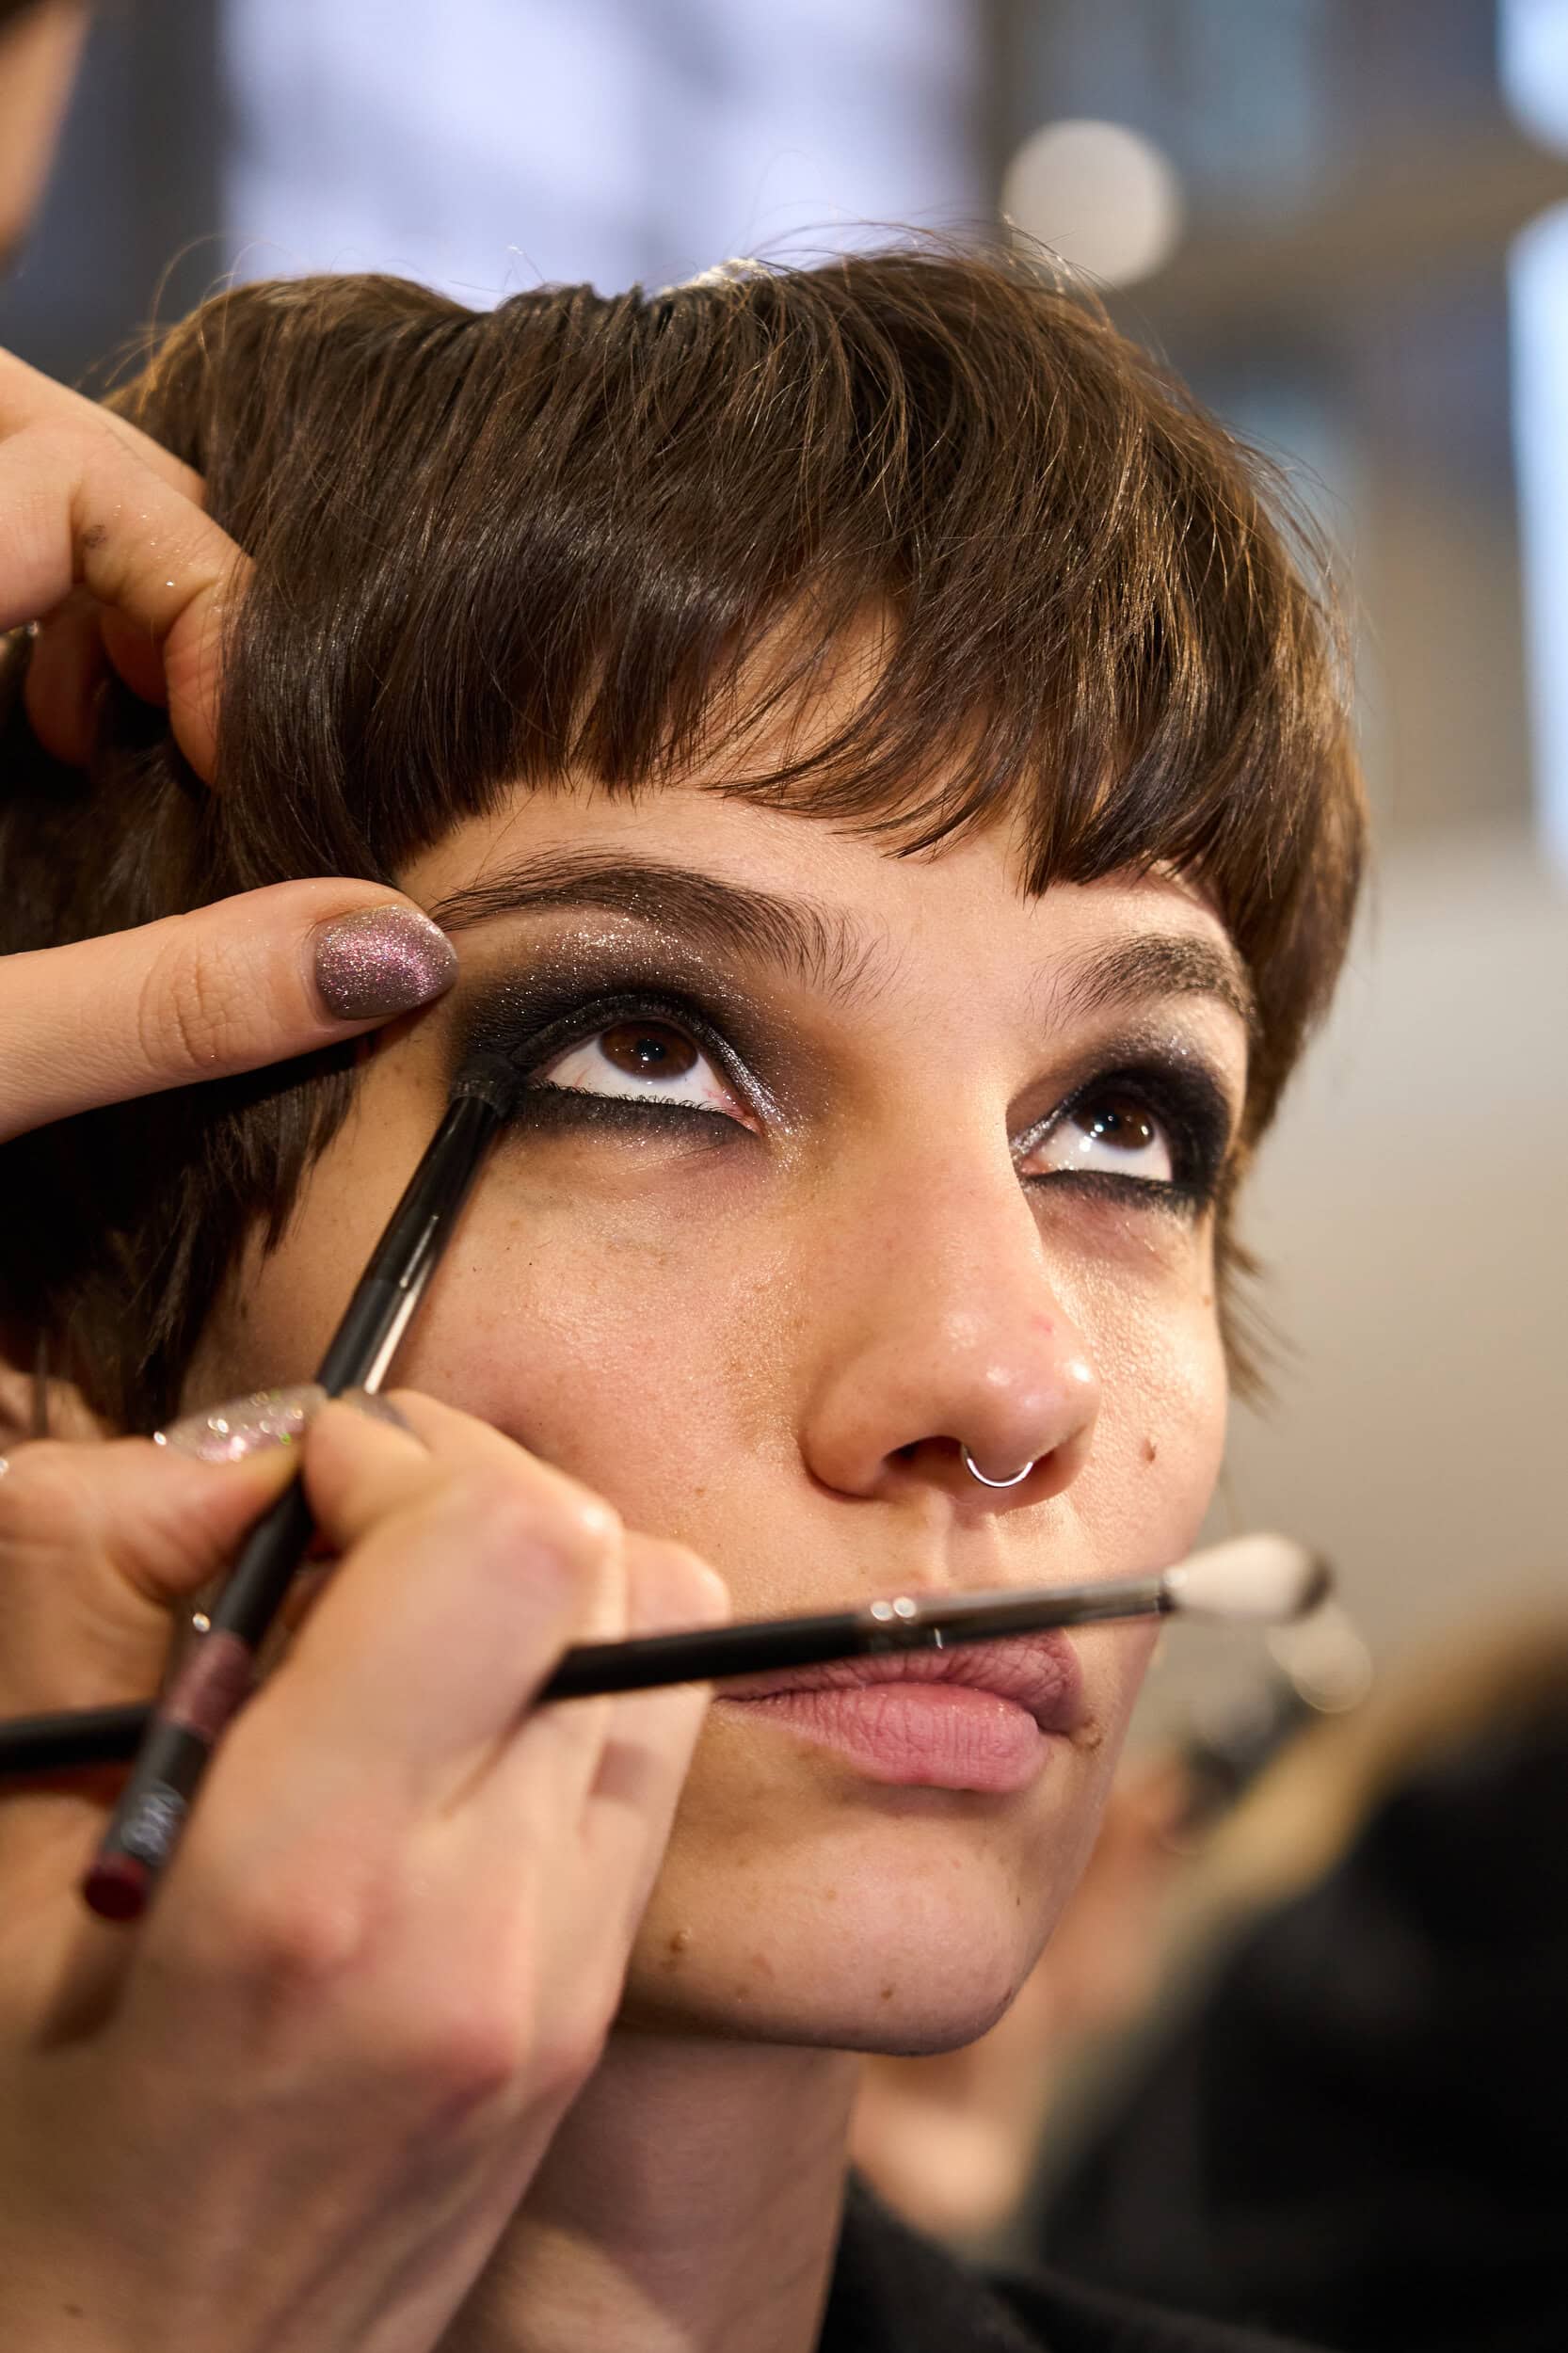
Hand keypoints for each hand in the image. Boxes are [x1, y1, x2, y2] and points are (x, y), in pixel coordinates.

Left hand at [0, 344, 456, 1143]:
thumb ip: (164, 1005)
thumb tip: (400, 955)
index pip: (65, 483)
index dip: (199, 603)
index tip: (245, 758)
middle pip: (35, 431)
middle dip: (153, 548)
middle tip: (203, 719)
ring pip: (3, 474)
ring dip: (96, 572)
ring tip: (138, 733)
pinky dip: (38, 611)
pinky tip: (66, 741)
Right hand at [0, 1392, 725, 2350]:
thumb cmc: (10, 2149)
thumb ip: (89, 1603)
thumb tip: (240, 1460)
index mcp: (314, 1895)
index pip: (508, 1547)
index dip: (399, 1457)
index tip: (293, 1486)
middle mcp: (491, 1937)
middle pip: (614, 1572)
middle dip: (474, 1492)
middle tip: (334, 1534)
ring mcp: (568, 1986)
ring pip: (664, 1652)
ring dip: (535, 1580)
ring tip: (383, 1629)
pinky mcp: (591, 2013)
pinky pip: (643, 1762)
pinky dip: (561, 1682)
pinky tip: (425, 1731)